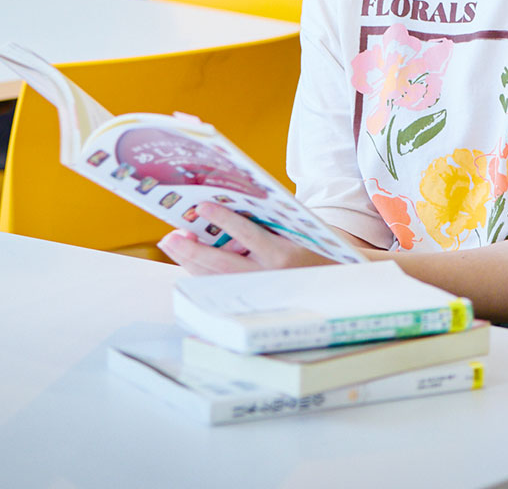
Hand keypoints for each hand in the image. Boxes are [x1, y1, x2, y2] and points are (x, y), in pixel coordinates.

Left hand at [156, 203, 338, 275]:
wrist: (337, 285)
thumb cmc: (315, 250)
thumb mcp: (298, 231)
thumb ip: (267, 223)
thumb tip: (226, 211)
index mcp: (284, 255)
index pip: (248, 234)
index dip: (224, 220)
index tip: (202, 206)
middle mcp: (269, 277)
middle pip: (221, 263)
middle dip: (192, 250)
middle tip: (171, 235)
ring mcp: (258, 293)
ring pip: (216, 279)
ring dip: (190, 262)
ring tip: (173, 244)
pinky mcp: (252, 301)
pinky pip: (221, 287)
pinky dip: (202, 273)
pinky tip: (189, 260)